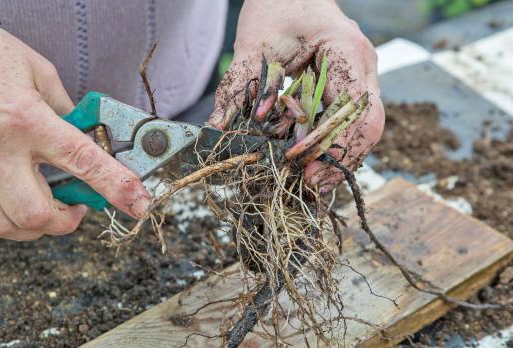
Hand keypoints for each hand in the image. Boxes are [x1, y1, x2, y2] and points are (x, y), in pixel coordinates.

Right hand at [0, 1, 149, 239]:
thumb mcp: (37, 69)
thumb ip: (65, 107)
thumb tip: (85, 134)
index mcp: (29, 120)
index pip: (82, 161)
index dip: (116, 187)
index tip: (139, 204)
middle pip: (37, 215)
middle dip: (66, 222)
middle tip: (75, 210)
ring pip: (2, 227)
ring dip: (32, 229)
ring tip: (43, 212)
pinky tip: (2, 214)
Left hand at [209, 0, 383, 192]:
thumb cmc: (276, 8)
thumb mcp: (253, 44)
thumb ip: (238, 86)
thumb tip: (217, 130)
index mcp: (345, 50)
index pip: (350, 107)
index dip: (328, 141)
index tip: (298, 163)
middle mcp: (364, 65)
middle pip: (367, 124)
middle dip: (340, 159)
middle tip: (310, 186)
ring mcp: (364, 76)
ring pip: (364, 128)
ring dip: (339, 158)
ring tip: (312, 184)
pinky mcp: (352, 86)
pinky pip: (351, 123)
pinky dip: (333, 145)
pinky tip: (313, 164)